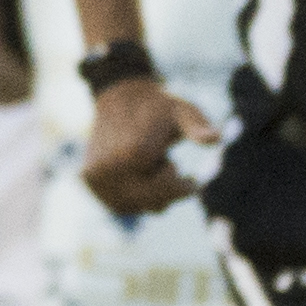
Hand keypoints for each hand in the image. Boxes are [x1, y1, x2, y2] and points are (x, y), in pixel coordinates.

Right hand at [82, 73, 217, 214]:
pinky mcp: (89, 180)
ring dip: (152, 195)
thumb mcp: (184, 112)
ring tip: (150, 168)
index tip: (182, 168)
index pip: (166, 189)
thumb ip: (198, 127)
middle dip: (167, 190)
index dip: (181, 183)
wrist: (120, 98)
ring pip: (136, 207)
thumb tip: (216, 138)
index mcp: (133, 153)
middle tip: (169, 167)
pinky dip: (136, 197)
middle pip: (151, 201)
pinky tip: (140, 177)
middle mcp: (108, 167)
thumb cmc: (159, 107)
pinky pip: (120, 205)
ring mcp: (95, 176)